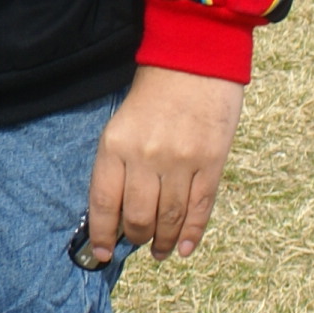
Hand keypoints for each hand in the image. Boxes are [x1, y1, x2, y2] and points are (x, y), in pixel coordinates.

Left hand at [85, 66, 241, 263]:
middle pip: (139, 217)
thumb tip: (117, 211)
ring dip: (162, 242)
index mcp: (116, 145)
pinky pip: (200, 207)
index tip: (102, 252)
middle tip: (137, 243)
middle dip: (136, 237)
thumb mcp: (121, 124)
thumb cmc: (152, 92)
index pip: (104, 203)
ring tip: (159, 251)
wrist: (194, 60)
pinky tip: (183, 248)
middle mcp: (146, 157)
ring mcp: (181, 161)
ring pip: (169, 218)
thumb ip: (118, 164)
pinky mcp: (211, 162)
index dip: (102, 235)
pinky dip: (191, 233)